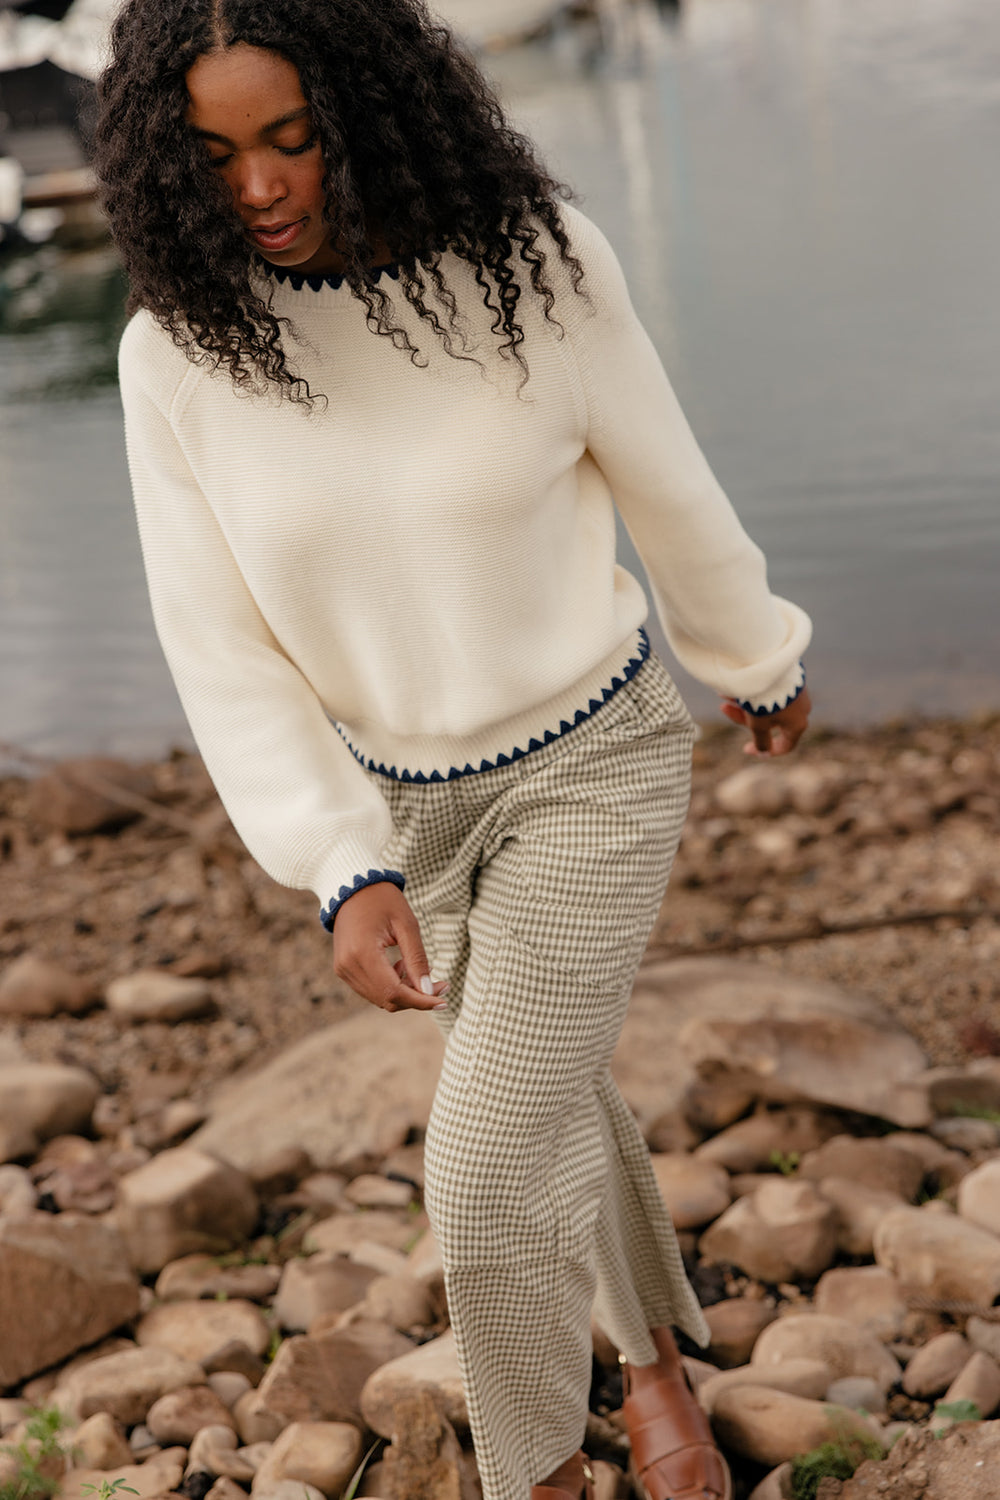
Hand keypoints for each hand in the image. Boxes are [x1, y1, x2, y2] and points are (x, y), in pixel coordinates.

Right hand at [331, 881, 448, 1012]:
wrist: (352, 886)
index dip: (421, 1001)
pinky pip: (371, 989)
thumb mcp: (406, 925)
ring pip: (379, 998)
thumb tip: (428, 992)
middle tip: (440, 985)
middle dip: (416, 998)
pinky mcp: (343, 969)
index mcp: (362, 954)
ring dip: (404, 992)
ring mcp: (343, 969)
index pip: (394, 992)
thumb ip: (417, 960)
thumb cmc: (382, 900)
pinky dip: (390, 986)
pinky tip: (400, 966)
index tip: (444, 1001)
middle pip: (387, 1000)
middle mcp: (348, 967)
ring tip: (417, 969)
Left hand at [719, 685, 811, 756]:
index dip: (765, 751)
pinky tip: (733, 685)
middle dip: (744, 717)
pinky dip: (751, 691)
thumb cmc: (765, 699)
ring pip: (766, 704)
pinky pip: (769, 690)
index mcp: (798, 724)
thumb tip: (764, 753)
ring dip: (743, 702)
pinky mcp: (789, 678)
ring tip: (723, 692)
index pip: (785, 745)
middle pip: (769, 722)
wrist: (769, 664)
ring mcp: (795, 692)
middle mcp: (801, 709)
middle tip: (723, 707)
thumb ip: (761, 741)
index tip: (745, 748)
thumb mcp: (758, 724)